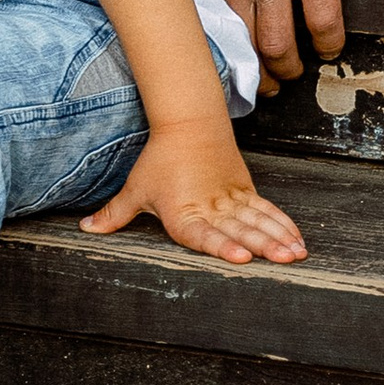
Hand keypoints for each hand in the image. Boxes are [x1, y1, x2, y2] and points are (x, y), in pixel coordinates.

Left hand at [79, 122, 306, 264]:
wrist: (188, 124)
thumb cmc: (159, 161)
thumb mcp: (135, 189)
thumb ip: (114, 214)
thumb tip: (86, 229)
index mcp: (185, 213)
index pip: (205, 234)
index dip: (223, 246)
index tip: (242, 256)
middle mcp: (212, 208)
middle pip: (240, 229)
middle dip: (264, 246)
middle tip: (284, 260)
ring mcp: (232, 199)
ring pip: (258, 220)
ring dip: (279, 237)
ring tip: (297, 254)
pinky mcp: (244, 191)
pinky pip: (266, 210)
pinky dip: (283, 224)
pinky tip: (297, 240)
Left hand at [188, 0, 350, 87]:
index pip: (205, 33)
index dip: (216, 62)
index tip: (222, 73)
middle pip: (246, 49)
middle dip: (258, 77)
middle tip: (267, 83)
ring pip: (283, 46)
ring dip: (289, 66)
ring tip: (293, 69)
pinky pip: (325, 22)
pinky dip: (328, 43)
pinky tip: (328, 46)